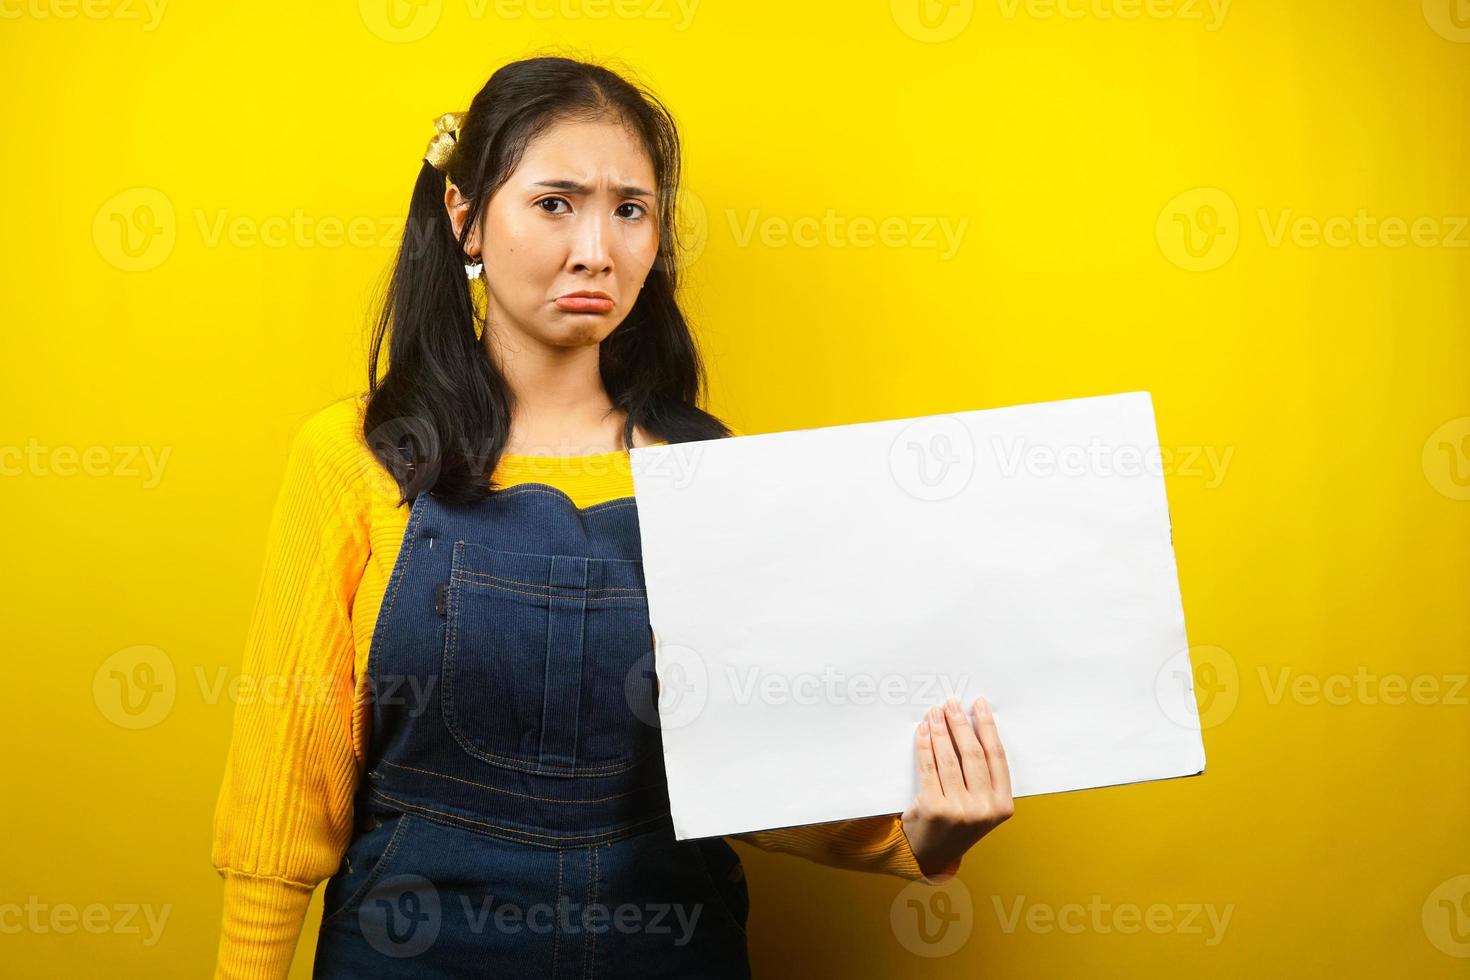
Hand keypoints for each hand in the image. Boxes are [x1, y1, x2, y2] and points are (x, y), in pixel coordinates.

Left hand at [900, 696, 1014, 879]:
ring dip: (941, 730)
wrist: (930, 857)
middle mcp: (984, 808)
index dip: (987, 727)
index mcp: (1002, 805)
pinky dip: (925, 745)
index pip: (996, 756)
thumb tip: (970, 727)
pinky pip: (928, 768)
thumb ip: (983, 776)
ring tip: (935, 713)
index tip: (979, 705)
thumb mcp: (981, 806)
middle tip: (951, 703)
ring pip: (949, 758)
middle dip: (960, 723)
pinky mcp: (933, 809)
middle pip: (972, 753)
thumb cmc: (956, 824)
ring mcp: (959, 810)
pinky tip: (923, 731)